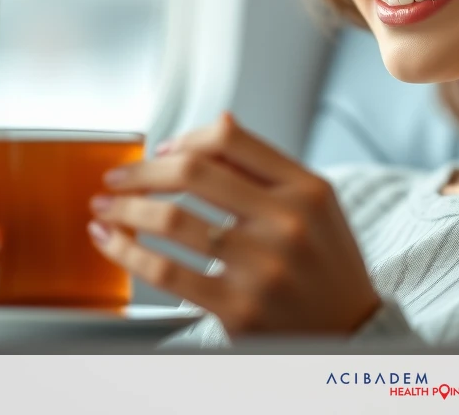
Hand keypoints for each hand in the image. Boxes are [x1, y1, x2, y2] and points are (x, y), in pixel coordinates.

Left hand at [87, 112, 381, 339]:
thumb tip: (213, 127)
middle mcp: (287, 222)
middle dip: (141, 172)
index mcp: (306, 189)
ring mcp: (262, 266)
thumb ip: (268, 168)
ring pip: (171, 221)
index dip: (184, 139)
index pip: (231, 139)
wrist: (351, 332)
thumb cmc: (326, 266)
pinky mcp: (238, 307)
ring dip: (125, 210)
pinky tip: (114, 244)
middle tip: (118, 179)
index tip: (161, 151)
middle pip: (193, 172)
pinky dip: (128, 254)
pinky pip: (166, 272)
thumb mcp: (316, 207)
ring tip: (107, 210)